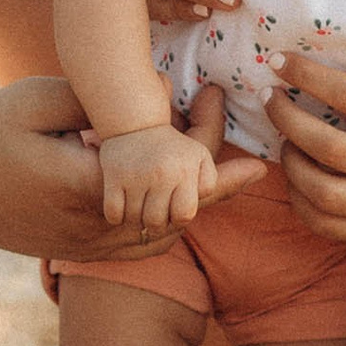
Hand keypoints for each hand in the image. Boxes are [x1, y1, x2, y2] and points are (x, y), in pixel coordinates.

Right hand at [0, 79, 263, 263]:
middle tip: (249, 153)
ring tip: (224, 175)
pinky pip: (139, 247)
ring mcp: (84, 246)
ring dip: (197, 205)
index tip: (218, 98)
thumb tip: (163, 90)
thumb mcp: (40, 98)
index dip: (207, 133)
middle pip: (182, 209)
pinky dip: (168, 224)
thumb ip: (104, 97)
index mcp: (90, 186)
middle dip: (219, 179)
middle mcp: (94, 227)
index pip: (172, 168)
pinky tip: (177, 201)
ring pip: (166, 235)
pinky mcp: (75, 251)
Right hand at [99, 124, 215, 230]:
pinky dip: (116, 215)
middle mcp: (161, 174)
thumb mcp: (200, 158)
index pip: (184, 215)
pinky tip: (121, 204)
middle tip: (153, 207)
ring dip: (135, 217)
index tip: (173, 207)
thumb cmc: (172, 148)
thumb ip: (212, 182)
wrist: (134, 123)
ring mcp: (136, 176)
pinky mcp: (113, 177)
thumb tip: (233, 185)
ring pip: (135, 219)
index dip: (178, 216)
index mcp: (184, 170)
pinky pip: (113, 213)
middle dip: (156, 221)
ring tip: (138, 204)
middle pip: (157, 221)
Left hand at [267, 42, 345, 242]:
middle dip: (287, 119)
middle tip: (269, 98)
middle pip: (330, 147)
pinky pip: (325, 224)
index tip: (280, 61)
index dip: (309, 77)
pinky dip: (299, 200)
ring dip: (290, 163)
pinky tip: (295, 175)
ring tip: (282, 138)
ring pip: (322, 192)